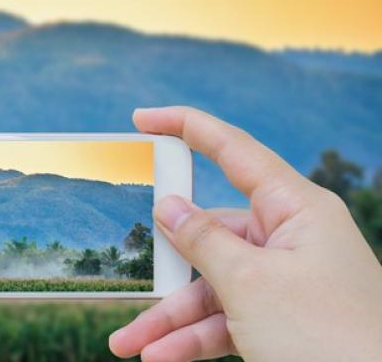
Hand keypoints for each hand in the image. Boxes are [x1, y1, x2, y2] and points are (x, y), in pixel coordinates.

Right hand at [109, 107, 381, 360]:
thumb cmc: (329, 337)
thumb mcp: (250, 283)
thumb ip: (202, 240)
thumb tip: (168, 206)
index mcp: (295, 209)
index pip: (233, 151)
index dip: (185, 128)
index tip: (143, 119)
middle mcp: (289, 238)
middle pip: (210, 236)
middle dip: (166, 267)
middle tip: (128, 276)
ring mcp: (283, 280)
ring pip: (211, 287)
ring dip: (171, 318)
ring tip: (129, 343)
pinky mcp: (279, 317)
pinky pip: (225, 319)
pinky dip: (194, 338)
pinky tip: (162, 356)